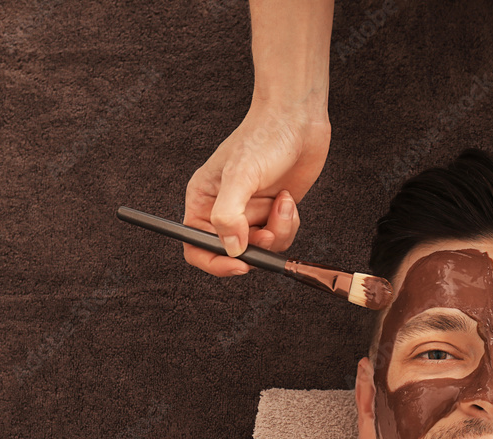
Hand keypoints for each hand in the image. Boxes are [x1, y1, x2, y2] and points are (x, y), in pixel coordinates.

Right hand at [182, 101, 331, 275]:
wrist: (296, 120)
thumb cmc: (263, 137)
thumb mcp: (240, 175)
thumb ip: (228, 215)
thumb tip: (230, 249)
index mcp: (203, 201)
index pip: (196, 246)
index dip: (214, 262)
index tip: (240, 265)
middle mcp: (224, 210)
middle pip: (233, 253)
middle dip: (256, 247)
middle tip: (268, 231)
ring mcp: (251, 212)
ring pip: (262, 248)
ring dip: (277, 232)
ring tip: (282, 203)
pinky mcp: (274, 212)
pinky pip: (280, 237)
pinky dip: (288, 223)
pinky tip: (288, 199)